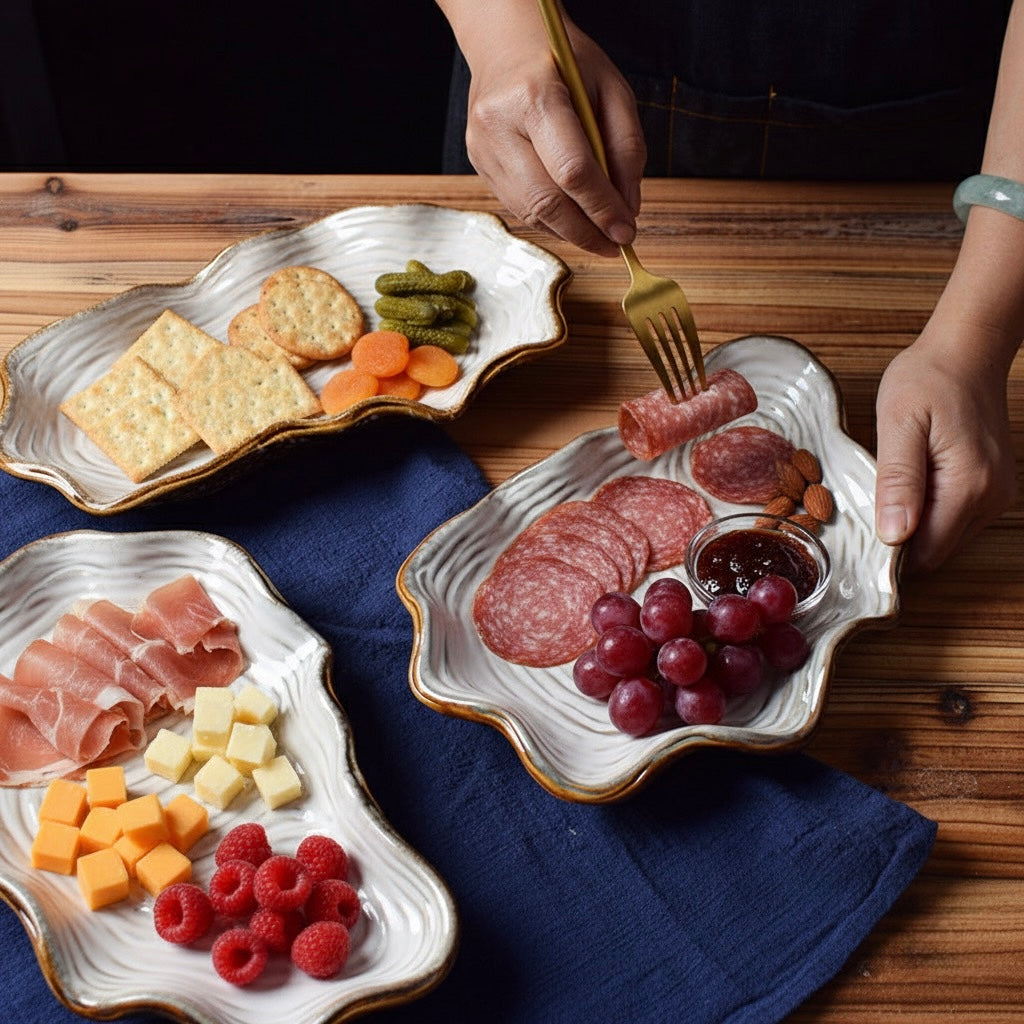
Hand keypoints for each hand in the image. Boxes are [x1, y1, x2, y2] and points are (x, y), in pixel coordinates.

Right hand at [450, 4, 645, 255]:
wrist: (507, 43)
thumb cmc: (564, 62)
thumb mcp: (612, 88)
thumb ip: (627, 147)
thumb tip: (628, 208)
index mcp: (534, 97)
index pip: (572, 171)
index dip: (602, 209)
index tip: (627, 231)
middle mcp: (499, 126)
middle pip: (546, 202)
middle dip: (586, 232)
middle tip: (616, 244)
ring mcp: (483, 149)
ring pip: (530, 213)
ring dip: (570, 232)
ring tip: (599, 235)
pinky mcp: (479, 165)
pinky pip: (520, 207)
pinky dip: (551, 220)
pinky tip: (572, 216)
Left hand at [874, 321, 1018, 571]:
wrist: (966, 351)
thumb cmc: (928, 379)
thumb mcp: (899, 424)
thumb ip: (898, 481)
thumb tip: (894, 535)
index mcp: (967, 486)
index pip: (925, 552)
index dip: (889, 557)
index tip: (856, 543)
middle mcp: (991, 498)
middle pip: (937, 551)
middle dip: (899, 545)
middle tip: (862, 517)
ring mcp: (996, 494)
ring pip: (946, 538)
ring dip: (914, 529)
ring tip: (884, 495)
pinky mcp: (991, 486)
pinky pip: (956, 518)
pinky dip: (929, 514)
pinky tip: (907, 488)